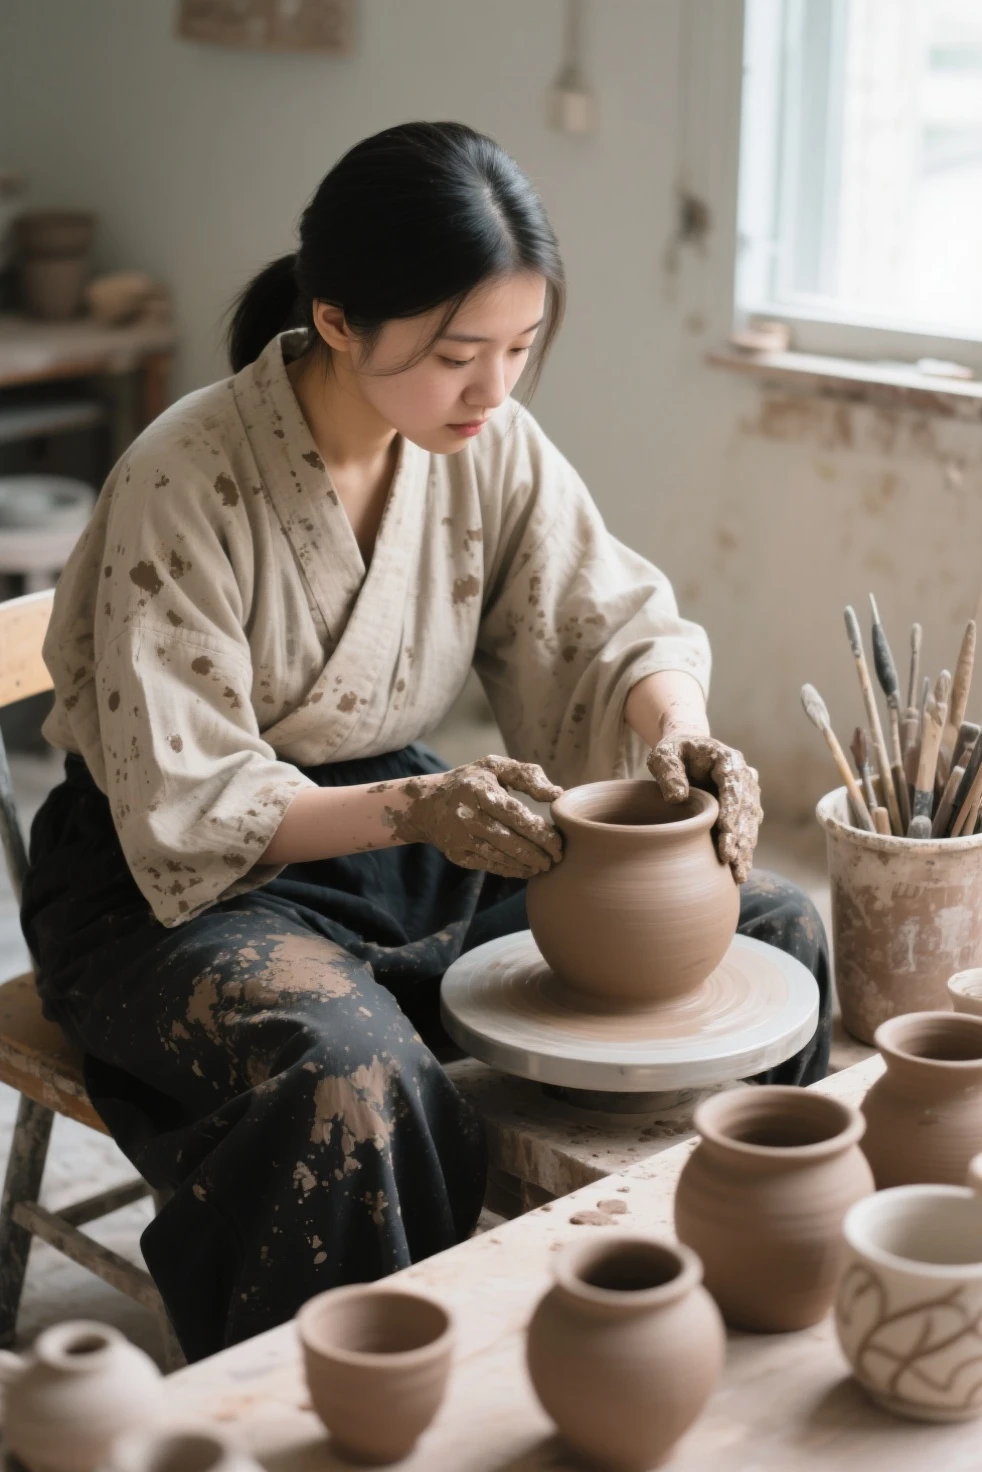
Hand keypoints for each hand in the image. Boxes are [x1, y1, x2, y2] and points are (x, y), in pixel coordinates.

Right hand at [387, 755, 563, 879]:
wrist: (426, 804)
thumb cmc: (470, 782)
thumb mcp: (494, 767)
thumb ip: (527, 775)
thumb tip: (557, 794)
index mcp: (480, 790)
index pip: (517, 816)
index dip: (541, 833)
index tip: (559, 842)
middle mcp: (468, 815)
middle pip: (510, 840)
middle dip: (538, 853)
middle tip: (557, 858)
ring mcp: (460, 838)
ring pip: (500, 856)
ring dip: (526, 864)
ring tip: (544, 866)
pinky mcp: (456, 855)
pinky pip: (488, 865)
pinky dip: (510, 870)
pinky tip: (526, 869)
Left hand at [646, 728, 761, 883]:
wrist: (686, 749)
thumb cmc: (673, 751)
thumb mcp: (664, 755)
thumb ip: (670, 772)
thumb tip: (678, 798)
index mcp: (728, 759)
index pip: (734, 787)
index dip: (732, 812)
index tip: (726, 835)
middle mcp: (745, 776)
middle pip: (746, 809)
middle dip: (740, 837)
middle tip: (731, 862)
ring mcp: (747, 792)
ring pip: (750, 824)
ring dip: (746, 849)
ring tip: (739, 874)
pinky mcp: (743, 807)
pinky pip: (747, 831)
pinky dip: (744, 850)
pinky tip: (741, 871)